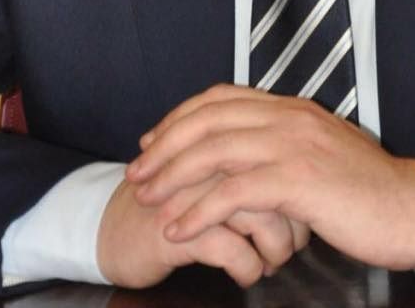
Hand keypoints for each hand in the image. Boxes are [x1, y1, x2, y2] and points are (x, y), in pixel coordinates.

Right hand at [97, 172, 308, 287]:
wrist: (111, 230)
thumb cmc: (169, 206)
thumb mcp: (212, 180)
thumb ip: (249, 172)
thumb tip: (298, 197)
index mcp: (220, 141)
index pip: (278, 154)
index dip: (297, 190)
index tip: (303, 217)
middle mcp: (208, 161)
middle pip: (273, 181)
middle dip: (293, 219)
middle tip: (295, 243)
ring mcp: (191, 192)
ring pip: (258, 213)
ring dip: (274, 245)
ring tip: (274, 260)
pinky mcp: (175, 229)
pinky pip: (229, 248)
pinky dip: (247, 266)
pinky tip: (248, 273)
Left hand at [124, 84, 414, 270]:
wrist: (413, 209)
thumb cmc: (366, 190)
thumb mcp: (321, 153)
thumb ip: (284, 145)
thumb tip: (247, 158)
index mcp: (292, 108)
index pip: (221, 98)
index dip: (180, 117)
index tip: (152, 142)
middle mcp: (289, 117)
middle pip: (209, 119)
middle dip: (165, 146)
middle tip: (137, 173)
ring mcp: (294, 146)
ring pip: (215, 151)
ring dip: (172, 177)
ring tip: (147, 201)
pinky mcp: (300, 181)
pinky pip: (234, 192)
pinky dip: (199, 211)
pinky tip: (179, 230)